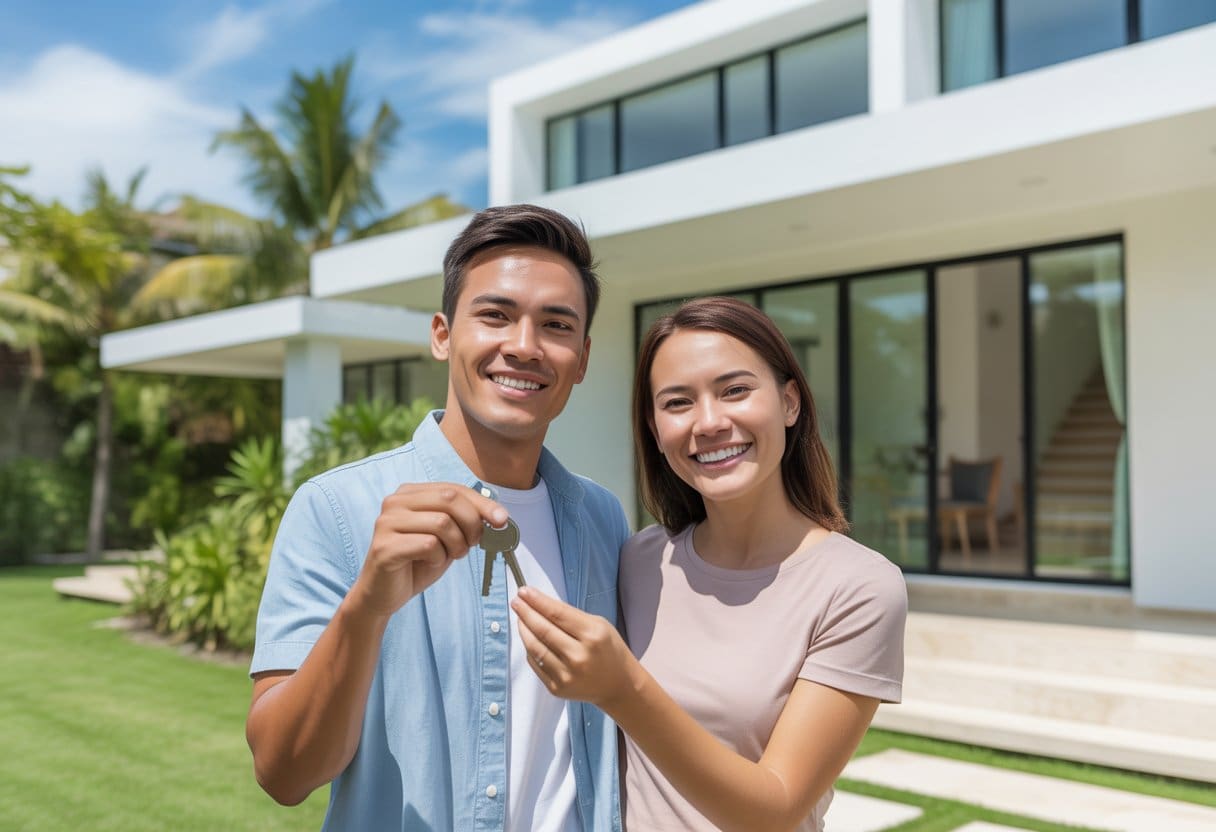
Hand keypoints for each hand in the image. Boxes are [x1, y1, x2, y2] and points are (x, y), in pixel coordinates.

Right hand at [350, 483, 506, 617]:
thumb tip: (499, 515)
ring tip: (450, 556)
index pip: (454, 489)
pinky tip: (431, 564)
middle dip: (472, 523)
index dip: (482, 503)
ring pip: (442, 523)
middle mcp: (395, 502)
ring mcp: (386, 523)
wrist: (382, 595)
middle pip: (449, 500)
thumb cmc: (417, 563)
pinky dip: (439, 558)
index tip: (503, 520)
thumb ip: (465, 521)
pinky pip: (428, 545)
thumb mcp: (446, 537)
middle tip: (473, 545)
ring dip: (456, 545)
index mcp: (409, 493)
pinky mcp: (384, 547)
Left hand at [511, 586, 638, 709]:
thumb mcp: (598, 625)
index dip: (537, 601)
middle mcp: (579, 657)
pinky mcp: (556, 688)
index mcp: (592, 636)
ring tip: (520, 618)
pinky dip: (530, 649)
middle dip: (526, 613)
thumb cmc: (608, 650)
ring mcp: (566, 675)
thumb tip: (539, 604)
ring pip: (535, 648)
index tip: (524, 592)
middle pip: (543, 630)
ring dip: (523, 630)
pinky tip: (529, 638)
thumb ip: (570, 616)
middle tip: (516, 602)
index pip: (557, 614)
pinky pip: (535, 664)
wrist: (619, 685)